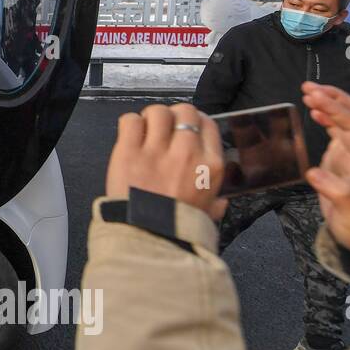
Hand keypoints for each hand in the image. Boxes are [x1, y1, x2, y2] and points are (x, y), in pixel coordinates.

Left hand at [105, 103, 226, 218]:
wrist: (147, 238)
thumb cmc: (177, 228)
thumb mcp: (208, 215)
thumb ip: (216, 203)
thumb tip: (221, 201)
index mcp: (211, 165)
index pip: (208, 123)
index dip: (196, 120)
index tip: (185, 127)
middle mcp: (187, 152)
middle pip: (184, 111)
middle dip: (175, 116)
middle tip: (164, 129)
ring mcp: (156, 150)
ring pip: (158, 112)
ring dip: (151, 118)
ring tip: (146, 131)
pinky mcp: (128, 152)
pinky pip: (130, 120)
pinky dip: (130, 123)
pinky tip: (130, 136)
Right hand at [302, 82, 349, 270]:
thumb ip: (340, 195)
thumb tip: (313, 173)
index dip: (336, 111)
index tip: (315, 99)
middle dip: (334, 98)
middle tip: (308, 88)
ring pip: (346, 120)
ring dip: (330, 103)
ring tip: (308, 92)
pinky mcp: (343, 161)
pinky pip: (337, 132)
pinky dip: (327, 118)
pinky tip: (314, 112)